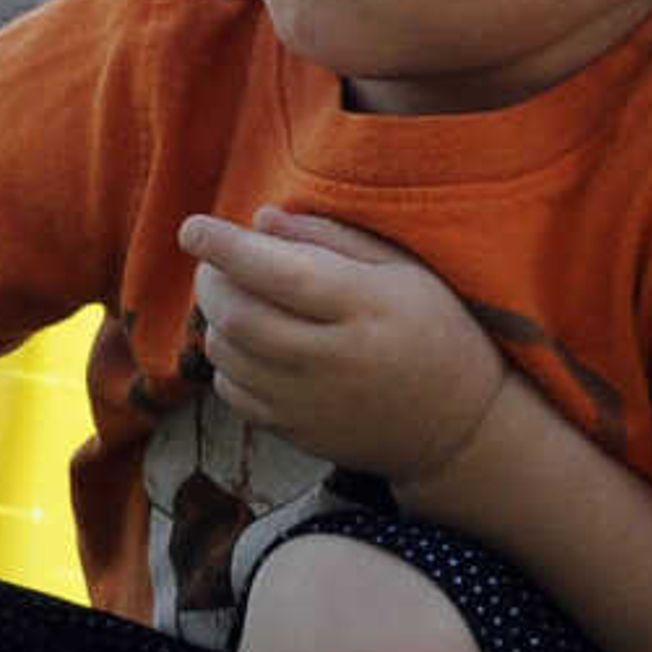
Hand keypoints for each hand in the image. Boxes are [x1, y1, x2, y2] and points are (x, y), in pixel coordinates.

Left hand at [175, 208, 506, 485]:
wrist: (459, 425)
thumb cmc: (434, 329)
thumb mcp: (403, 270)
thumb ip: (333, 240)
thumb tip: (260, 220)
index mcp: (368, 308)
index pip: (281, 274)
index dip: (227, 248)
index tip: (192, 227)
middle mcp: (334, 359)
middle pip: (239, 317)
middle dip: (211, 281)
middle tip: (214, 264)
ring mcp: (310, 403)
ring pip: (227, 354)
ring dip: (215, 319)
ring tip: (236, 299)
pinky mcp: (294, 432)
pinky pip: (231, 391)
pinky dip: (226, 360)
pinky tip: (250, 343)